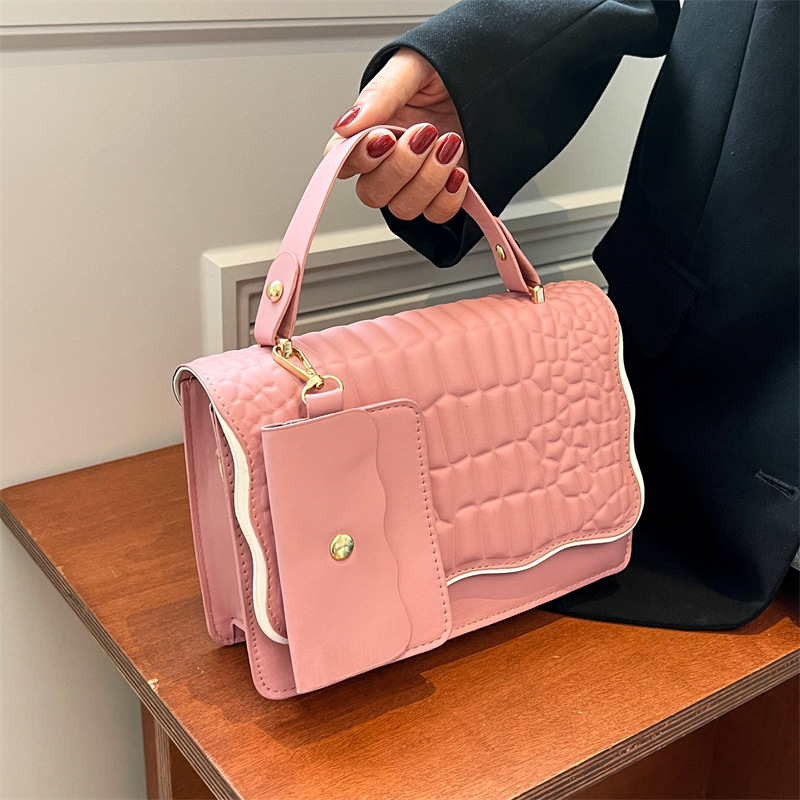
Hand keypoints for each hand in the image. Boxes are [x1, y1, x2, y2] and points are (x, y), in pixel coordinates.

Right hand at [325, 48, 468, 222]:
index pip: (342, 161)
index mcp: (371, 129)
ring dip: (428, 180)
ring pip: (403, 208)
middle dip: (400, 168)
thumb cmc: (450, 68)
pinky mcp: (443, 193)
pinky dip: (448, 197)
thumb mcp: (413, 66)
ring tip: (449, 143)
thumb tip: (346, 124)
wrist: (495, 79)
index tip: (386, 137)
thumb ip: (379, 94)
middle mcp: (388, 161)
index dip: (359, 157)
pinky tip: (458, 171)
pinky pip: (436, 215)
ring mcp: (415, 181)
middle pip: (372, 193)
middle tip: (425, 133)